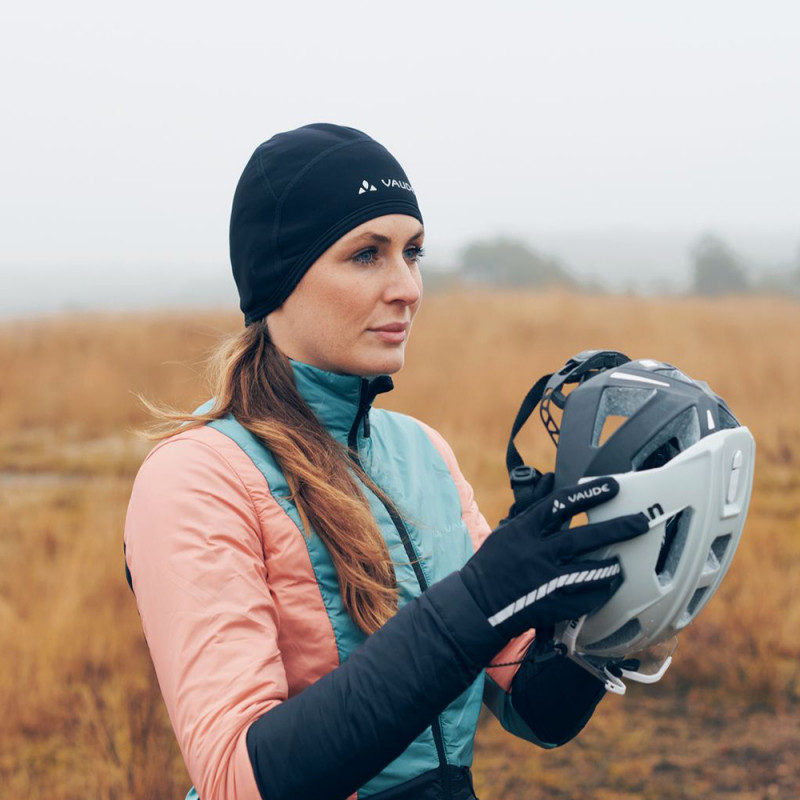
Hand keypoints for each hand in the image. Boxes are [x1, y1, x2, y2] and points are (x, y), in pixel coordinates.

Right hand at [460, 476, 648, 640]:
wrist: (476, 605)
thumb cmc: (491, 564)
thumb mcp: (507, 530)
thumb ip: (531, 506)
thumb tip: (550, 480)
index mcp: (524, 530)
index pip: (561, 504)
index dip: (589, 493)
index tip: (612, 486)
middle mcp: (536, 553)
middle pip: (583, 538)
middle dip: (616, 528)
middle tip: (641, 522)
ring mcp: (544, 582)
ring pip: (588, 572)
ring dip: (610, 567)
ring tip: (622, 563)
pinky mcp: (550, 606)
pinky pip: (584, 600)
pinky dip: (599, 594)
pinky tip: (608, 588)